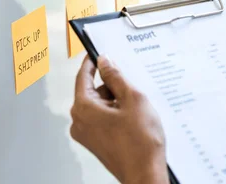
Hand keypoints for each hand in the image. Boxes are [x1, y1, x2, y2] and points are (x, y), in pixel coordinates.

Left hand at [70, 55, 168, 183]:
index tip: (98, 53)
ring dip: (116, 102)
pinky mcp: (95, 142)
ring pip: (100, 106)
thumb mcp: (132, 99)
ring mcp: (86, 134)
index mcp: (84, 108)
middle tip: (131, 91)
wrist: (145, 174)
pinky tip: (132, 120)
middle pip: (93, 91)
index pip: (83, 76)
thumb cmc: (140, 142)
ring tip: (135, 111)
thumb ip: (116, 77)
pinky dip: (116, 115)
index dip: (92, 62)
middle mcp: (80, 121)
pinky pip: (102, 119)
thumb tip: (105, 62)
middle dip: (112, 88)